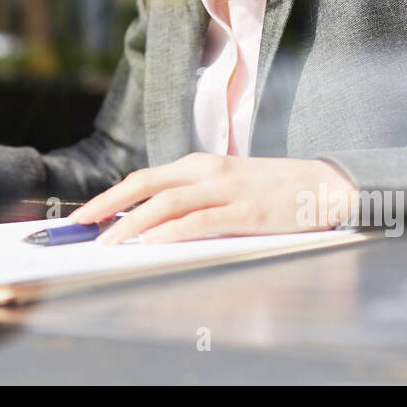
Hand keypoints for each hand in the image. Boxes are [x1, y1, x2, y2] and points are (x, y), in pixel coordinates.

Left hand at [65, 153, 359, 242]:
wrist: (325, 186)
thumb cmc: (273, 190)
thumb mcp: (227, 185)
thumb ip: (193, 199)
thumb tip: (151, 224)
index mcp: (199, 164)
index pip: (144, 177)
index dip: (111, 195)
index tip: (85, 214)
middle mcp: (207, 170)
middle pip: (146, 183)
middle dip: (109, 204)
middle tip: (81, 224)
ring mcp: (227, 189)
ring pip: (167, 202)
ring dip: (133, 222)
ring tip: (109, 241)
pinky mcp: (245, 212)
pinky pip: (201, 220)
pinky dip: (173, 231)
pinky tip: (154, 242)